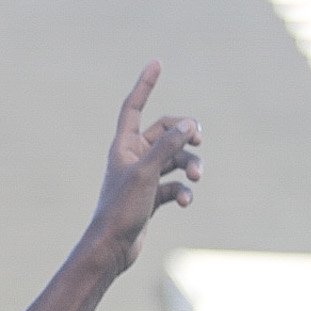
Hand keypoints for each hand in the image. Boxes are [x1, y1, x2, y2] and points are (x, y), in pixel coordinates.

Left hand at [81, 62, 201, 274]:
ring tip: (196, 177)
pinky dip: (182, 191)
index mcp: (123, 146)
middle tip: (198, 139)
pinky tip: (183, 202)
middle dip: (185, 135)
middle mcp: (132, 158)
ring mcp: (144, 178)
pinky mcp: (152, 198)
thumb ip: (167, 147)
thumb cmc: (121, 209)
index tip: (156, 63)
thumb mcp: (147, 173)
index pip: (134, 107)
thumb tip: (188, 125)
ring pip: (175, 160)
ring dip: (190, 166)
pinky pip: (174, 185)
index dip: (145, 85)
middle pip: (165, 132)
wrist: (111, 248)